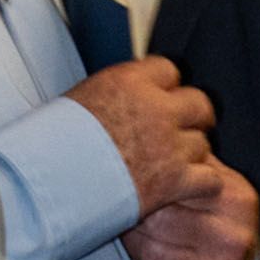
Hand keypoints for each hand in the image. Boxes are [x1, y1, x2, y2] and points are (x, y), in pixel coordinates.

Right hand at [65, 55, 216, 215]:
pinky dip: (201, 185)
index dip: (167, 88)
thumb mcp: (79, 101)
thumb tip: (120, 101)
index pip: (168, 70)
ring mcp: (168, 144)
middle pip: (198, 102)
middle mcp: (155, 107)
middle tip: (183, 131)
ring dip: (192, 155)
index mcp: (129, 81)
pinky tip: (187, 190)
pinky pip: (210, 178)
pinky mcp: (174, 179)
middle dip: (193, 117)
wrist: (50, 183)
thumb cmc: (52, 146)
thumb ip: (113, 96)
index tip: (161, 100)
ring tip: (174, 167)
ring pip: (203, 142)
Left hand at [123, 157, 258, 259]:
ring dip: (132, 244)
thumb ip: (186, 163)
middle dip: (132, 217)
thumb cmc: (213, 215)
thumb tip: (138, 136)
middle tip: (115, 211)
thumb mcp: (211, 182)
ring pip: (152, 253)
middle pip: (159, 222)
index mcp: (236, 198)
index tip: (123, 183)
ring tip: (127, 232)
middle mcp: (234, 236)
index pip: (175, 187)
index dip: (143, 186)